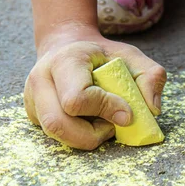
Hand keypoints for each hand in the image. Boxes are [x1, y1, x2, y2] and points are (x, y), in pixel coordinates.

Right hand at [23, 30, 166, 150]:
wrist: (67, 47)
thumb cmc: (102, 55)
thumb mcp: (131, 56)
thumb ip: (151, 76)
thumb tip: (152, 110)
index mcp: (65, 61)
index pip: (76, 99)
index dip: (105, 110)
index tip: (126, 112)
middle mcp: (41, 80)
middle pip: (58, 124)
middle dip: (91, 134)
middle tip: (112, 126)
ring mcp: (32, 99)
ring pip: (54, 134)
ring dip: (85, 138)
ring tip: (102, 125)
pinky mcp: (33, 114)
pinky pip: (55, 136)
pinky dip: (77, 136)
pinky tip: (88, 123)